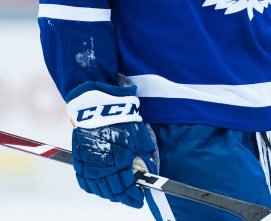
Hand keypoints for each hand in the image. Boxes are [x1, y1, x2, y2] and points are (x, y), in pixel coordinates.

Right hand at [67, 82, 158, 207]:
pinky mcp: (79, 162)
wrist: (100, 108)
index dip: (134, 197)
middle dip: (124, 197)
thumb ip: (147, 157)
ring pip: (99, 190)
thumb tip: (151, 173)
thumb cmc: (124, 121)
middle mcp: (103, 166)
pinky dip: (94, 188)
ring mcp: (89, 165)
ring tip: (118, 194)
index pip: (127, 187)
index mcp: (120, 161)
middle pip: (113, 191)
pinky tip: (101, 188)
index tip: (140, 200)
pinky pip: (85, 183)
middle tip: (131, 197)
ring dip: (110, 194)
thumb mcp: (141, 138)